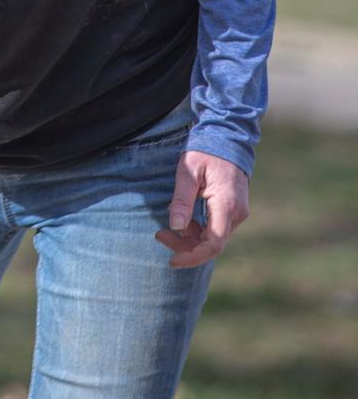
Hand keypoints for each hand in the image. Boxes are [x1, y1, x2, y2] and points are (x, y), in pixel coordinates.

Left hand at [155, 150, 249, 268]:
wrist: (227, 138)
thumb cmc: (205, 151)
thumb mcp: (187, 171)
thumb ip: (182, 200)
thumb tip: (176, 227)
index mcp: (227, 204)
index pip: (213, 244)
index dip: (193, 256)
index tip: (172, 260)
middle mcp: (236, 213)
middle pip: (212, 244)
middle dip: (185, 246)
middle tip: (159, 235)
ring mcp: (237, 213)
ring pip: (213, 238)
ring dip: (190, 238)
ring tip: (166, 228)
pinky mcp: (232, 211)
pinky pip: (215, 229)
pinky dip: (197, 229)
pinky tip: (182, 218)